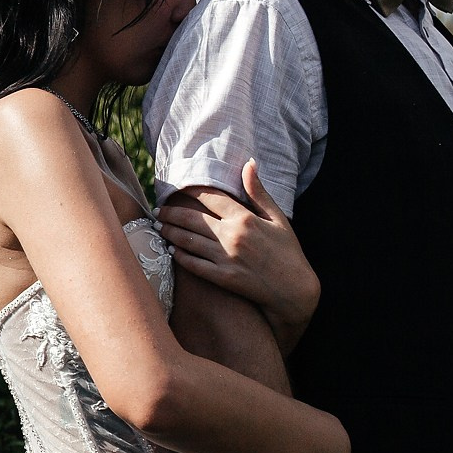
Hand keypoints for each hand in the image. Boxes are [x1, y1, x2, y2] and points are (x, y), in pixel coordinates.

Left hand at [158, 161, 319, 347]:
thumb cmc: (288, 251)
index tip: (176, 189)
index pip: (210, 198)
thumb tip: (249, 163)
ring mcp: (225, 258)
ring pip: (188, 240)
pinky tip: (171, 249)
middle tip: (159, 210)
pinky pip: (193, 264)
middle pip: (191, 219)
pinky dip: (180, 256)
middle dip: (171, 213)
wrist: (294, 289)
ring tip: (159, 227)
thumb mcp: (277, 218)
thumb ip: (258, 192)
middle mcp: (232, 236)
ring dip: (170, 232)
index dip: (190, 192)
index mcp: (245, 218)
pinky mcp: (222, 278)